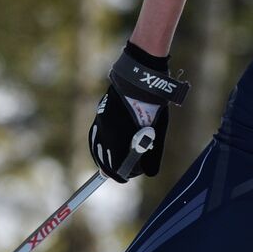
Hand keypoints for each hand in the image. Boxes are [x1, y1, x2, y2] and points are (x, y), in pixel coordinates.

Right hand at [89, 42, 189, 181]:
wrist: (140, 76)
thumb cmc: (152, 103)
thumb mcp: (157, 129)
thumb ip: (152, 151)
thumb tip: (150, 173)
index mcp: (119, 137)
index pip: (117, 166)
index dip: (126, 173)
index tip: (130, 176)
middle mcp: (106, 131)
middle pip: (104, 160)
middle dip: (114, 169)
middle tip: (124, 173)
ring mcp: (100, 122)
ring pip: (97, 148)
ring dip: (105, 159)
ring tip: (113, 165)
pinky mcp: (100, 114)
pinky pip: (96, 136)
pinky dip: (100, 146)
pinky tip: (106, 150)